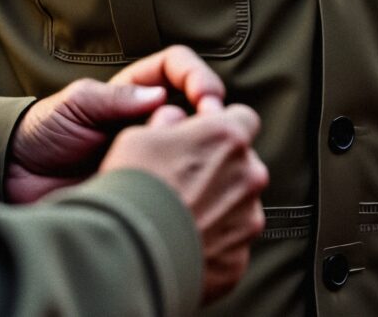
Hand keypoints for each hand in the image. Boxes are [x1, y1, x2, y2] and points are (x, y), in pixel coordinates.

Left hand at [5, 46, 232, 202]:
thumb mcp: (74, 105)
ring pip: (195, 147)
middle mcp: (150, 120)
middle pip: (200, 108)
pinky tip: (185, 191)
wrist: (16, 179)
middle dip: (214, 118)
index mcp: (135, 91)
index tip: (208, 99)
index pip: (179, 69)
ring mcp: (151, 154)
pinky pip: (177, 183)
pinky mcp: (147, 186)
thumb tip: (160, 97)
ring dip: (203, 152)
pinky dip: (188, 184)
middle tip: (213, 136)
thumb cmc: (42, 132)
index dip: (198, 78)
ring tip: (195, 165)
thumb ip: (113, 99)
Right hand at [104, 104, 269, 302]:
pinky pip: (230, 245)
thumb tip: (175, 120)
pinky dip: (212, 244)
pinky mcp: (238, 259)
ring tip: (179, 219)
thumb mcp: (140, 137)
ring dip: (218, 209)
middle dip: (220, 171)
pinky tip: (182, 245)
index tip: (205, 139)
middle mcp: (248, 176)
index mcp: (228, 138)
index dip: (222, 128)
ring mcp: (248, 220)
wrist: (128, 254)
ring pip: (239, 206)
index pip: (244, 119)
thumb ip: (170, 123)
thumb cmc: (132, 190)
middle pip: (243, 165)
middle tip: (183, 185)